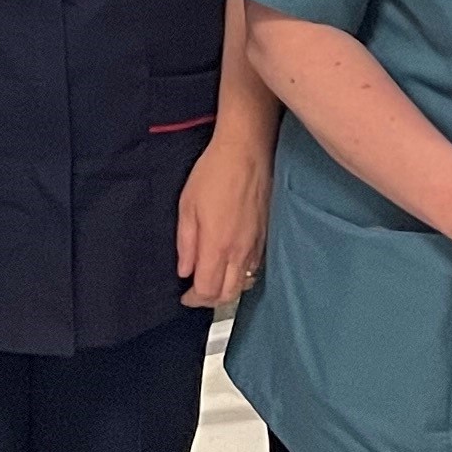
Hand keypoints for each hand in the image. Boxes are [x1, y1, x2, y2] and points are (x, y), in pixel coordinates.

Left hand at [176, 133, 269, 309]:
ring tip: (213, 280)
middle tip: (196, 291)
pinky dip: (241, 276)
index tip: (184, 295)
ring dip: (227, 289)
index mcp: (217, 246)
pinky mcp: (267, 236)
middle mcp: (240, 252)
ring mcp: (257, 245)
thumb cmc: (213, 174)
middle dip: (210, 299)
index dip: (194, 299)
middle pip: (228, 294)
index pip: (208, 290)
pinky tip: (231, 265)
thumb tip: (185, 271)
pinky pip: (254, 268)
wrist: (247, 151)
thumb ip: (186, 243)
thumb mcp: (187, 206)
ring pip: (243, 283)